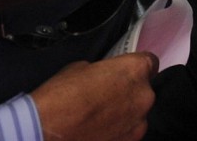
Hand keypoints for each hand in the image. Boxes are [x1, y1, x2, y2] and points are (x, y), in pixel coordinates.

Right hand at [28, 52, 156, 140]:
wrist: (46, 132)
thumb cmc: (61, 95)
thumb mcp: (82, 68)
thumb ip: (103, 71)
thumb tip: (105, 78)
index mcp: (136, 70)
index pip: (150, 62)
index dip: (135, 67)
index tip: (124, 73)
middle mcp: (145, 96)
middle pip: (144, 90)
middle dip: (129, 92)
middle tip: (107, 97)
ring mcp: (139, 123)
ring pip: (137, 114)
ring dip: (125, 114)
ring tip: (101, 118)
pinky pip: (128, 132)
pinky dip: (118, 132)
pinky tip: (100, 132)